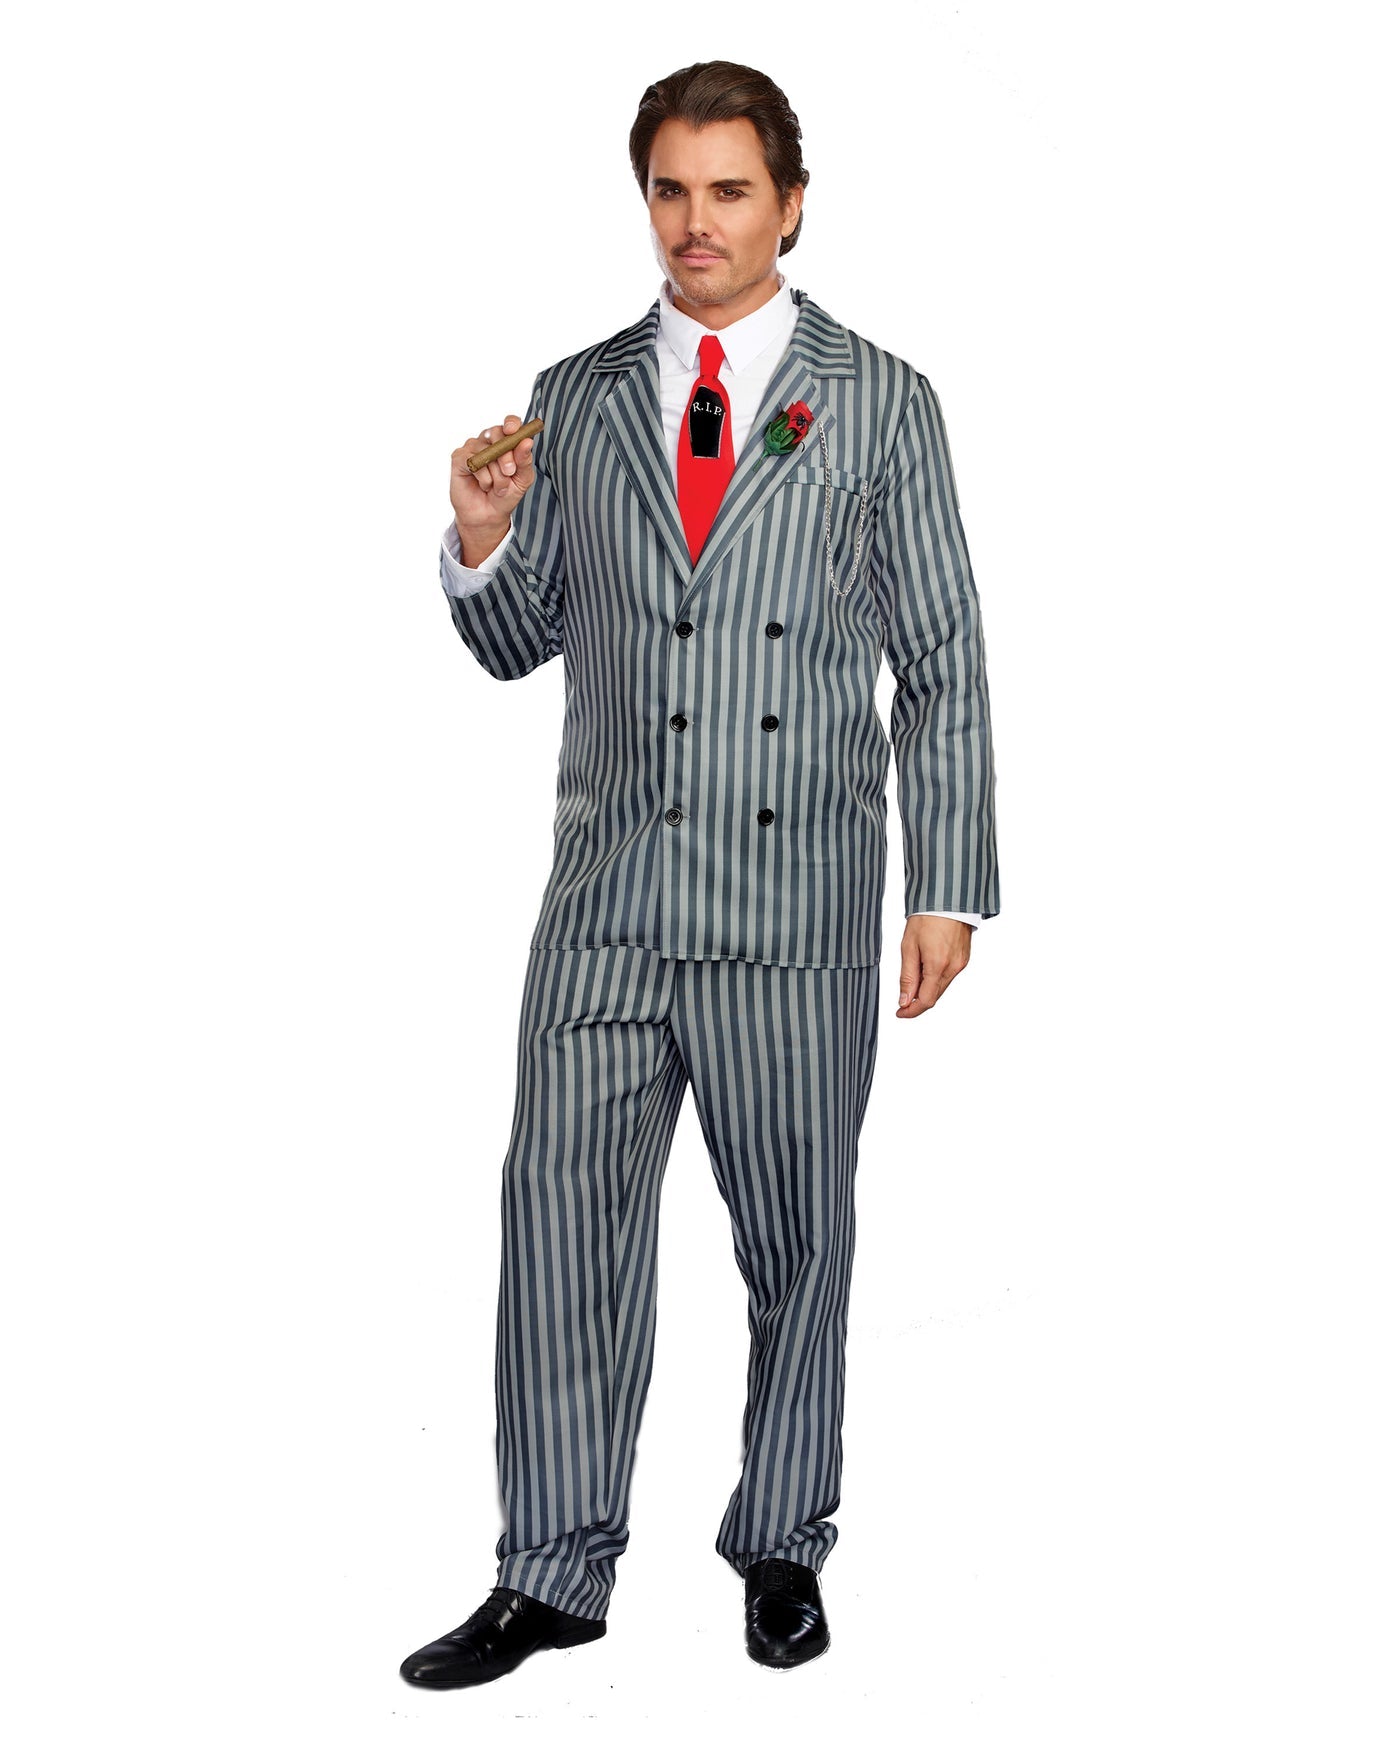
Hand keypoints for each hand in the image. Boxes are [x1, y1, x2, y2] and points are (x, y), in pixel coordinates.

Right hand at [450, 413, 536, 546]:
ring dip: (496, 475)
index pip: (509, 423)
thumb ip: (525, 460)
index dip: (511, 424)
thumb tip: (527, 442)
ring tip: (497, 488)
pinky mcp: (459, 458)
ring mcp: (473, 447)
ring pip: (486, 451)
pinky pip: (473, 461)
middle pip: (498, 434)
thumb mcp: (522, 479)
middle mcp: (489, 441)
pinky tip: (484, 485)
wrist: (489, 515)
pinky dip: (483, 477)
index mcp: (506, 442)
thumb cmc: (506, 495)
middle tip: (509, 472)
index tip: (512, 431)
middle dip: (507, 456)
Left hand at [896, 916, 971, 1017]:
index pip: (925, 1001)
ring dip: (926, 989)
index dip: (911, 1011)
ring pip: (941, 987)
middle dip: (917, 1000)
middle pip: (934, 996)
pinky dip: (936, 978)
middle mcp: (953, 968)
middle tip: (902, 998)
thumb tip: (904, 1000)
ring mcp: (961, 964)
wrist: (947, 900)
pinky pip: (948, 976)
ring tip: (913, 974)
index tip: (900, 1012)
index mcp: (938, 965)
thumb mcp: (908, 947)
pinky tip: (926, 967)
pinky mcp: (964, 959)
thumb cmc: (926, 918)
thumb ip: (907, 977)